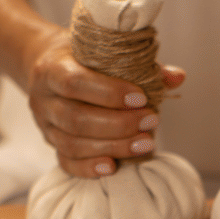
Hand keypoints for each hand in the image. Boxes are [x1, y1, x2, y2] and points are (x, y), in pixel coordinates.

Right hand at [24, 27, 184, 177]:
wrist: (47, 65)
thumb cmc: (82, 58)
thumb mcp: (102, 50)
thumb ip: (139, 63)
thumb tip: (177, 76)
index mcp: (51, 68)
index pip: (75, 83)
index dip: (109, 93)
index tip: (141, 98)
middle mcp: (42, 98)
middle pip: (76, 119)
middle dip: (119, 125)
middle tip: (151, 123)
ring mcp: (45, 125)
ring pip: (73, 144)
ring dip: (113, 147)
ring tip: (145, 144)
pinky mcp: (51, 145)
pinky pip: (66, 163)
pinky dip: (89, 168)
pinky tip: (114, 167)